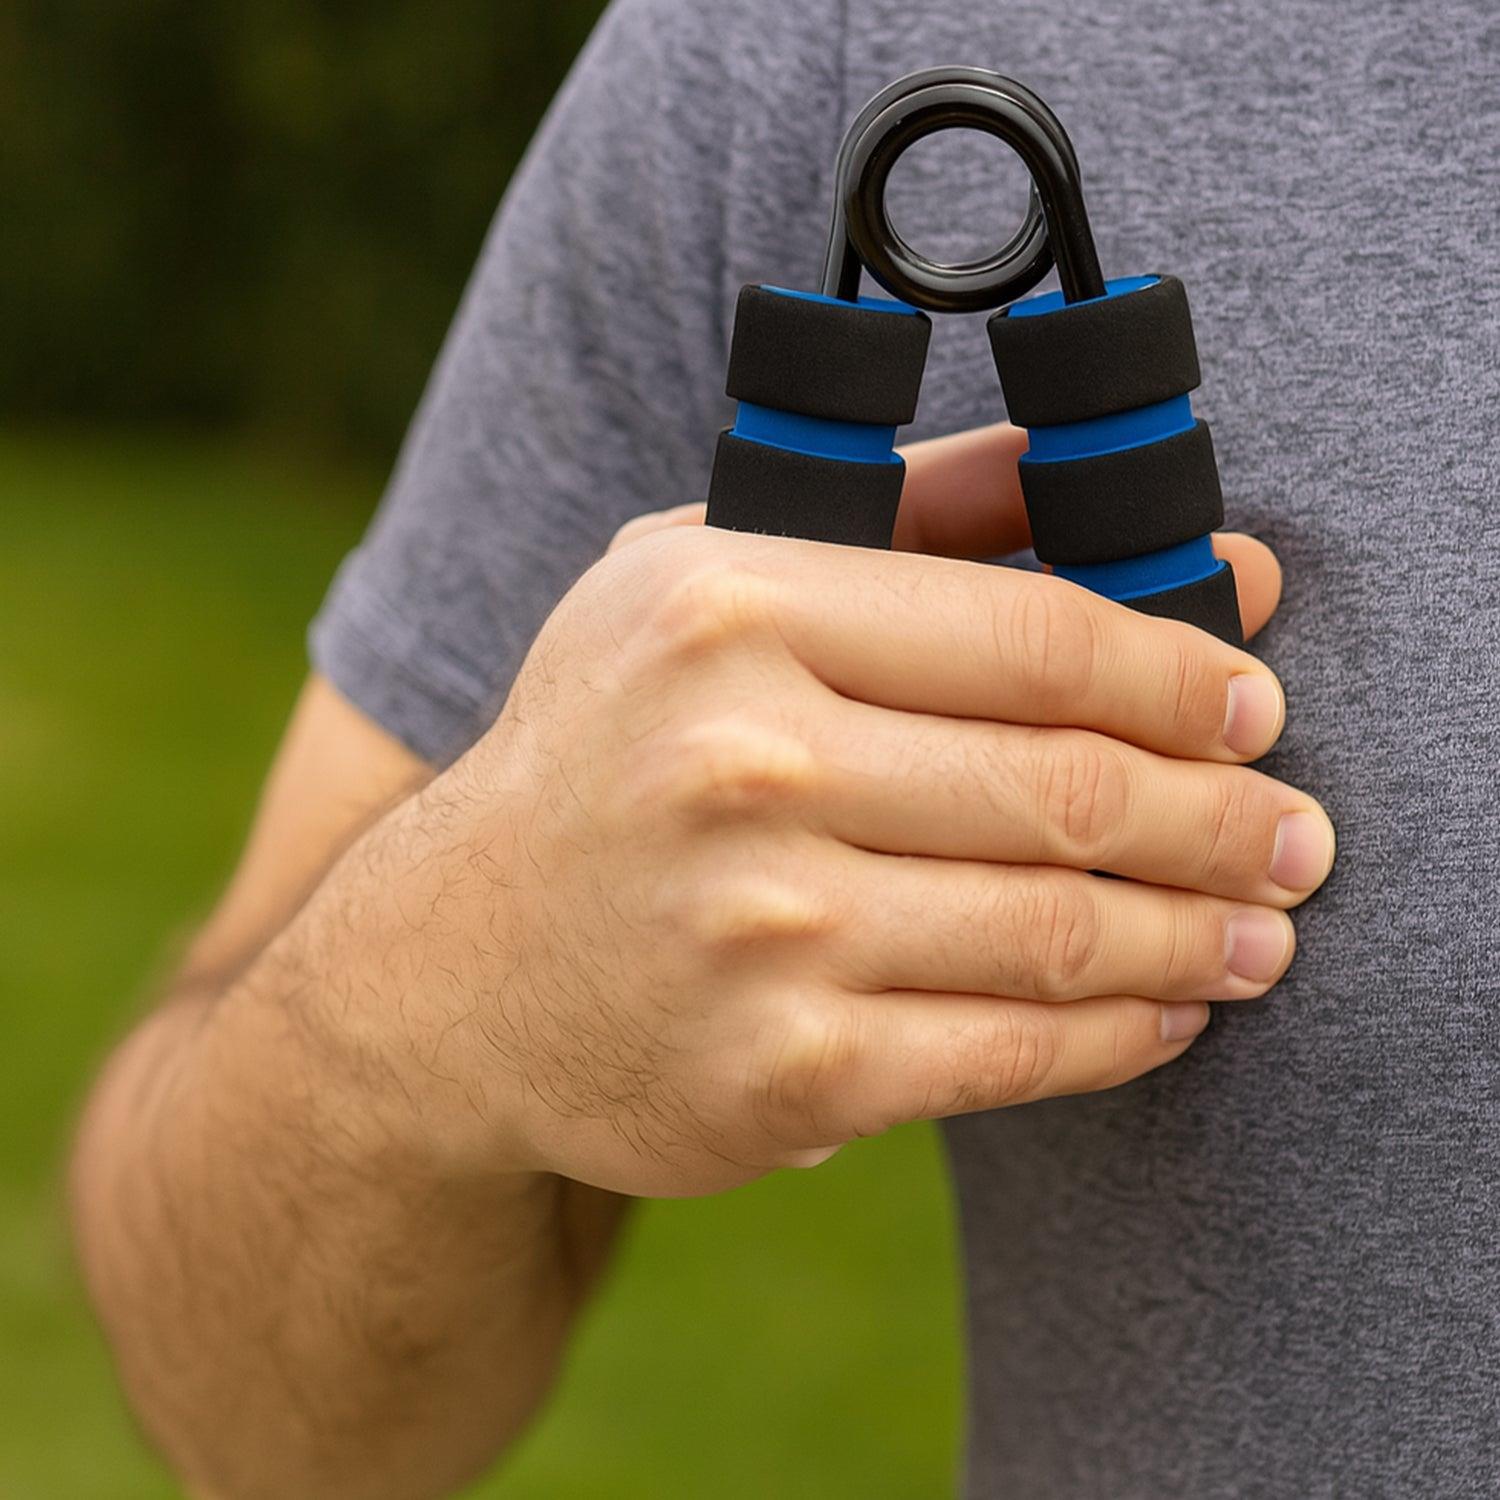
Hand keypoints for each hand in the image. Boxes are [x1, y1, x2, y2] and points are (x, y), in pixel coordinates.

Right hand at [337, 425, 1330, 1197]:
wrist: (445, 974)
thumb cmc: (599, 755)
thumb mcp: (694, 587)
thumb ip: (892, 515)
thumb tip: (1082, 475)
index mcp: (729, 614)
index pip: (1034, 634)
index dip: (1180, 672)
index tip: (1252, 701)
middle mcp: (742, 766)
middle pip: (1068, 786)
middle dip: (1223, 816)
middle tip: (1293, 834)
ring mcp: (761, 931)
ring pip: (1058, 929)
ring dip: (1196, 932)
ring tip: (1260, 930)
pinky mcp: (781, 1074)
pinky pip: (1008, 1052)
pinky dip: (1117, 1034)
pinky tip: (1165, 1012)